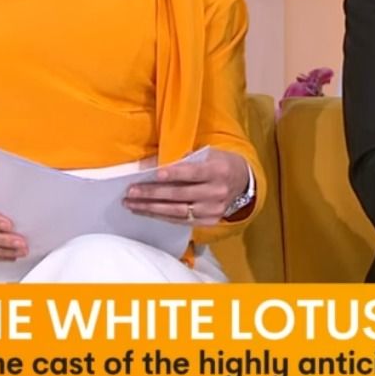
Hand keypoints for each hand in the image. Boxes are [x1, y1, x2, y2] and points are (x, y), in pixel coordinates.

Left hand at [124, 150, 249, 225]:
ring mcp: (213, 210)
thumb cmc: (221, 163)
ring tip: (131, 205)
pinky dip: (161, 216)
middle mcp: (216, 193)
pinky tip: (146, 212)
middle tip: (131, 193)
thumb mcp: (211, 154)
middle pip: (181, 195)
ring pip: (178, 212)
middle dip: (153, 194)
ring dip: (151, 209)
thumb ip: (190, 159)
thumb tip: (163, 166)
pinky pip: (181, 221)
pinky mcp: (209, 221)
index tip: (156, 174)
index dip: (175, 174)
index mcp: (218, 171)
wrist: (244, 183)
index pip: (194, 174)